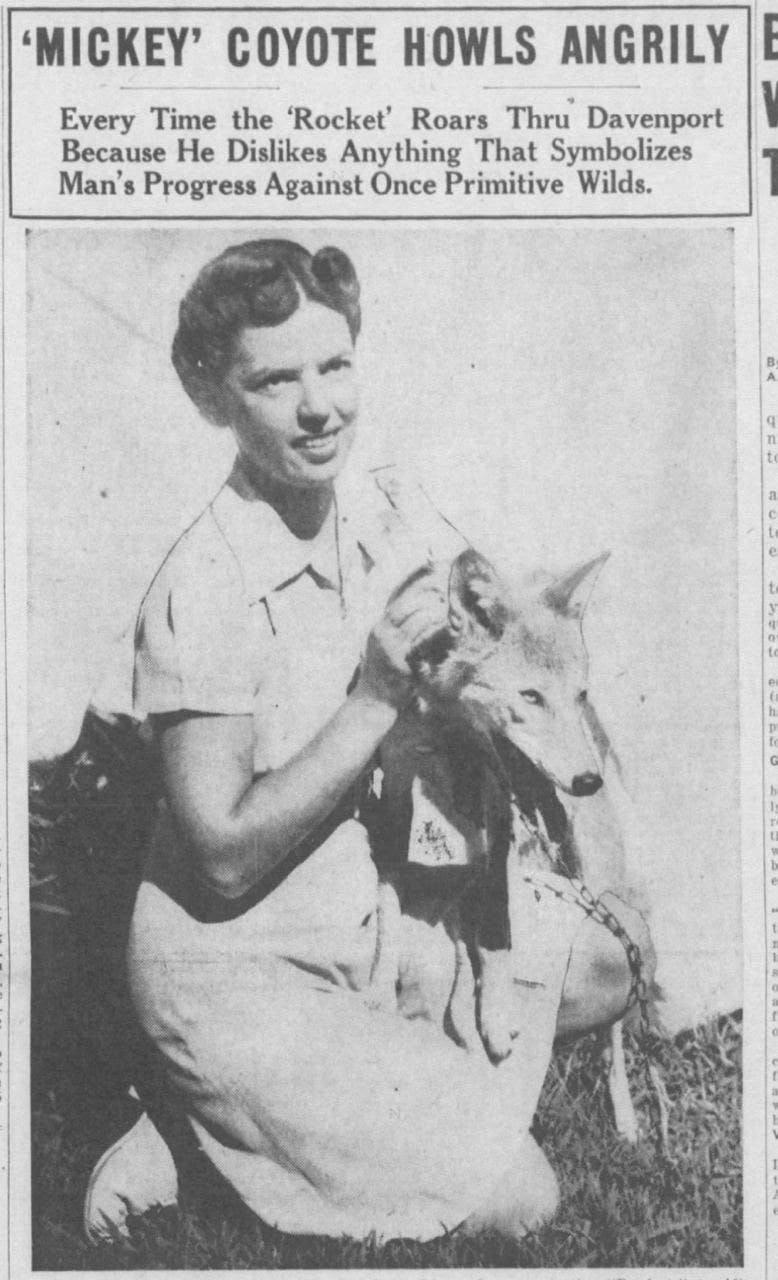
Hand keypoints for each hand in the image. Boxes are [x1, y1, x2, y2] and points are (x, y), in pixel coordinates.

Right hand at [355, 573, 445, 709]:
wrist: (373, 702)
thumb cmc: (384, 674)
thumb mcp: (385, 646)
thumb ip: (398, 630)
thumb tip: (422, 611)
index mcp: (379, 629)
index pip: (399, 600)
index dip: (417, 586)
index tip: (433, 575)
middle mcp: (382, 635)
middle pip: (408, 607)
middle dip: (429, 597)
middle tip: (446, 593)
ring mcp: (391, 649)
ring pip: (417, 622)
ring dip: (436, 614)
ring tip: (450, 610)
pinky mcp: (401, 664)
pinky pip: (423, 643)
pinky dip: (437, 633)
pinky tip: (448, 628)